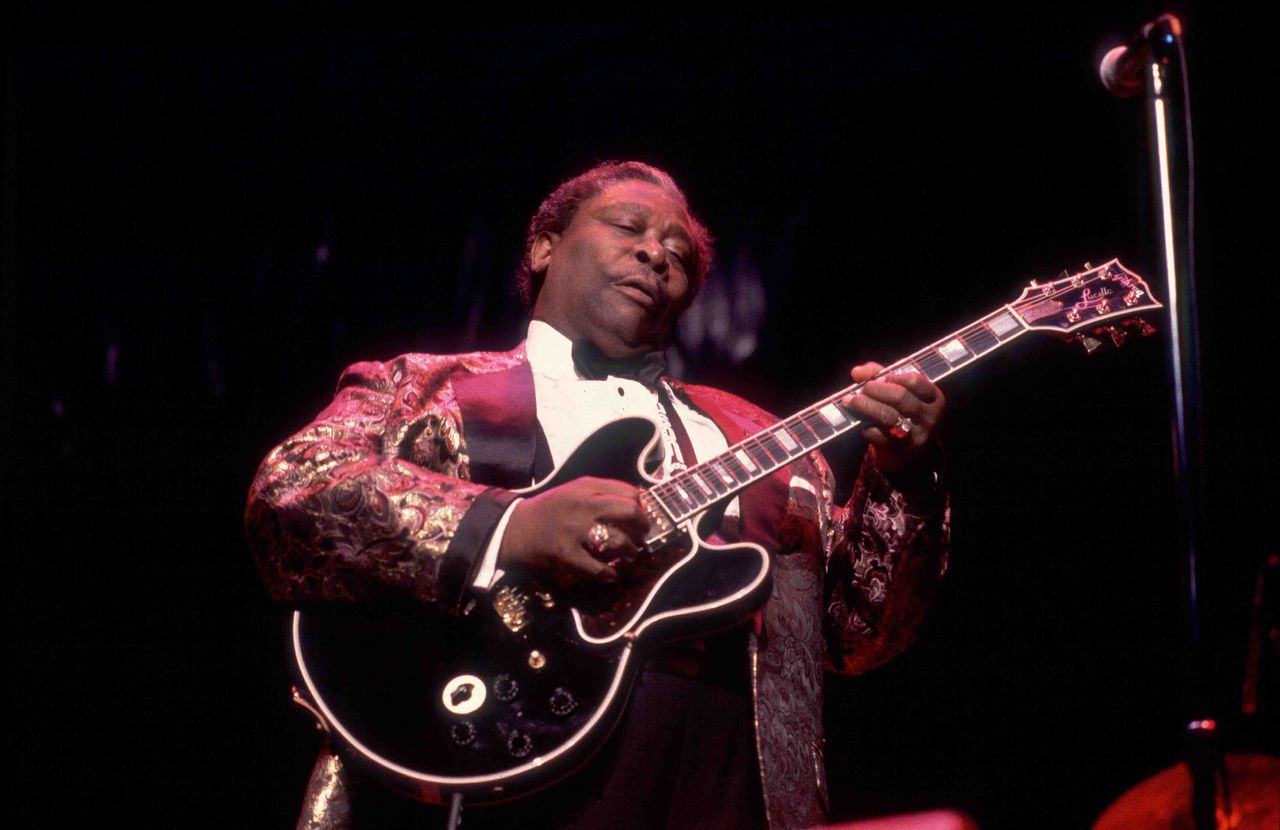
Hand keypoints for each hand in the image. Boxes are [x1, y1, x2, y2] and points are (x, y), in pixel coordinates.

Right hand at [498, 477, 648, 585]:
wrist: (514, 529)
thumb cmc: (549, 510)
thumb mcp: (573, 491)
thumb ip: (601, 493)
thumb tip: (636, 503)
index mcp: (586, 487)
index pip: (629, 492)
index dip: (641, 506)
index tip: (640, 516)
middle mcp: (583, 505)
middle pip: (629, 511)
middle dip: (643, 526)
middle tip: (642, 535)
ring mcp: (575, 530)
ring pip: (618, 540)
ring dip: (631, 551)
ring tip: (630, 555)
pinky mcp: (566, 554)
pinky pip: (598, 567)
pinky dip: (609, 574)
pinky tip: (611, 574)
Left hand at [840, 362, 944, 476]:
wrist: (913, 457)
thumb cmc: (905, 416)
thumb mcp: (903, 395)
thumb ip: (882, 378)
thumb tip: (858, 371)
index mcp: (934, 399)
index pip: (914, 381)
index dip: (892, 376)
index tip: (879, 377)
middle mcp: (929, 418)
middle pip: (900, 397)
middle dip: (876, 389)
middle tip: (861, 389)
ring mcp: (916, 436)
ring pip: (888, 416)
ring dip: (865, 406)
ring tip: (850, 401)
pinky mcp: (900, 451)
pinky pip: (878, 435)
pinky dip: (866, 426)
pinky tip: (860, 423)